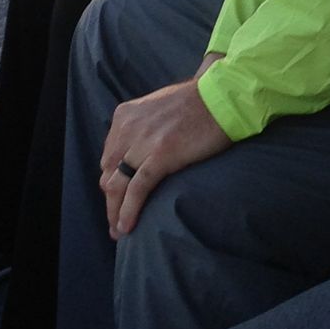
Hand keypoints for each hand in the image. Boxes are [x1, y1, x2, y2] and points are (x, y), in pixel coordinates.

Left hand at [100, 79, 231, 235]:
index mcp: (125, 117)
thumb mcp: (156, 108)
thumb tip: (136, 153)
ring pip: (117, 185)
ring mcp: (143, 142)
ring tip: (119, 231)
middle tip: (114, 221)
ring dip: (115, 211)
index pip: (109, 156)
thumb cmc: (196, 103)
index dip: (112, 180)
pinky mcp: (160, 155)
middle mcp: (127, 128)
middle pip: (109, 173)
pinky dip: (129, 210)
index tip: (118, 197)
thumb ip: (141, 128)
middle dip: (110, 199)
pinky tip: (127, 226)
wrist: (221, 97)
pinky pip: (137, 189)